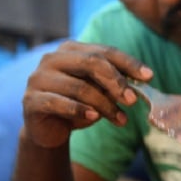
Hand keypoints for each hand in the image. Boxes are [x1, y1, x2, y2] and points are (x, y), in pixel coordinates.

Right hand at [22, 40, 152, 147]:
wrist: (49, 129)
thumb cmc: (79, 105)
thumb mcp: (100, 92)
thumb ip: (116, 84)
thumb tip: (144, 81)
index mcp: (71, 50)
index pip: (105, 52)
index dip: (129, 63)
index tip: (149, 77)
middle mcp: (53, 59)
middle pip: (92, 63)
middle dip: (117, 82)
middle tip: (133, 100)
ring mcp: (39, 78)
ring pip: (81, 88)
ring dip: (105, 105)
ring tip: (121, 120)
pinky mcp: (31, 100)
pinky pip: (60, 103)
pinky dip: (80, 111)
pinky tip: (94, 118)